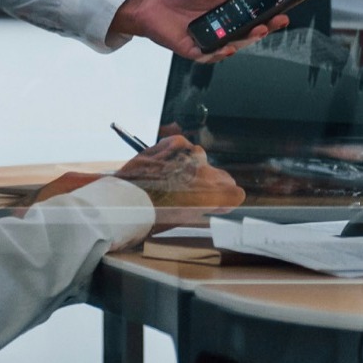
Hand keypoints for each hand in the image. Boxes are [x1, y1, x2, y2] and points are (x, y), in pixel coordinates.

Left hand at [109, 0, 289, 61]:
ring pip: (234, 45)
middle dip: (265, 28)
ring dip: (247, 39)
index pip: (254, 18)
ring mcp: (210, 42)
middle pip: (249, 34)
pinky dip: (220, 52)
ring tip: (258, 30)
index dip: (270, 16)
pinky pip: (211, 55)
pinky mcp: (195, 51)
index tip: (283, 12)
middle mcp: (222, 30)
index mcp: (228, 14)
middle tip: (277, 22)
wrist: (150, 4)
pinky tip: (229, 46)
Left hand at [115, 132, 244, 216]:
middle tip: (191, 192)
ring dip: (192, 166)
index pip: (235, 192)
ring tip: (173, 177)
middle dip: (211, 184)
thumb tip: (214, 203)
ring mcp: (190, 155)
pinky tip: (165, 163)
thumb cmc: (155, 215)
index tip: (217, 203)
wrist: (127, 200)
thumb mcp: (187, 219)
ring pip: (201, 159)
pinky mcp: (174, 143)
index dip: (225, 199)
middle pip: (222, 176)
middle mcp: (206, 171)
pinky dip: (176, 152)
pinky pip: (183, 145)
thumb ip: (206, 207)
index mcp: (213, 193)